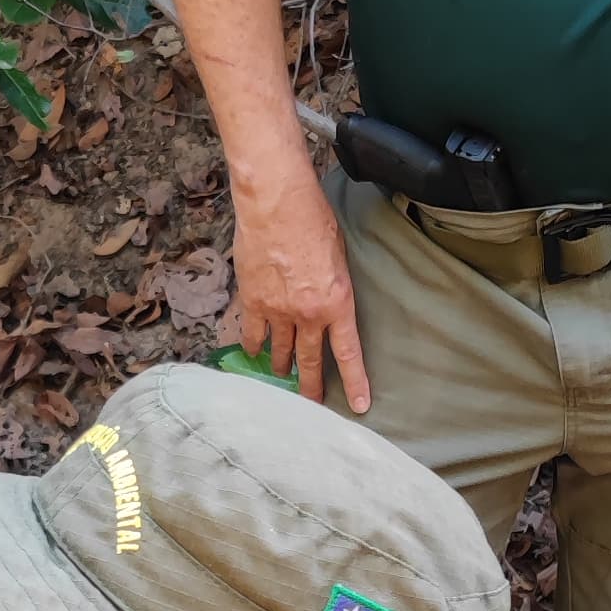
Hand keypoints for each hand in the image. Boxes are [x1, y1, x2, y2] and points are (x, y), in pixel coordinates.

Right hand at [231, 144, 369, 411]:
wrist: (276, 203)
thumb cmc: (314, 219)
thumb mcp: (340, 257)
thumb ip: (335, 288)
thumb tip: (328, 303)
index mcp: (337, 303)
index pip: (348, 353)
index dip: (355, 382)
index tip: (358, 406)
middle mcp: (307, 314)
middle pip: (310, 362)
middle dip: (312, 388)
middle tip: (312, 406)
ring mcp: (277, 311)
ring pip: (279, 352)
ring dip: (281, 366)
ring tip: (281, 376)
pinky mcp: (252, 301)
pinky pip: (253, 335)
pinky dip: (254, 345)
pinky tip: (254, 352)